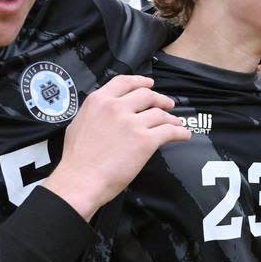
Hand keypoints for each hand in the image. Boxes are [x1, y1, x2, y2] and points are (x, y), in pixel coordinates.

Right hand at [43, 75, 189, 219]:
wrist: (81, 180)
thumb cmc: (77, 159)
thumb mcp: (79, 123)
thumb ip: (96, 112)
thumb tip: (104, 112)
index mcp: (99, 101)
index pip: (124, 82)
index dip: (141, 81)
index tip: (150, 83)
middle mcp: (116, 107)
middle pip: (146, 95)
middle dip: (159, 99)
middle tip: (167, 104)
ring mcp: (132, 123)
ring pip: (159, 113)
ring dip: (171, 117)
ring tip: (176, 122)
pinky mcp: (145, 140)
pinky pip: (169, 131)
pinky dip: (179, 132)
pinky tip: (183, 135)